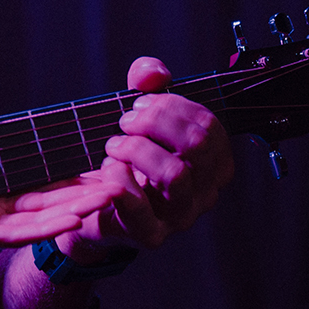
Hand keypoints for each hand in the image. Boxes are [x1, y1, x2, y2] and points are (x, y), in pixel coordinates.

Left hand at [0, 102, 115, 258]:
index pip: (38, 183)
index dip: (70, 176)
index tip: (104, 164)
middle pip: (49, 203)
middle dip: (86, 194)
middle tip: (125, 181)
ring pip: (40, 220)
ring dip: (77, 211)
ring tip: (112, 198)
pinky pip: (14, 233)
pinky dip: (44, 228)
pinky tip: (73, 221)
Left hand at [63, 57, 233, 261]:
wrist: (95, 206)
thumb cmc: (126, 157)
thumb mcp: (139, 114)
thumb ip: (148, 84)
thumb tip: (152, 73)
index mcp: (213, 161)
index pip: (208, 124)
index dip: (171, 105)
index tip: (139, 102)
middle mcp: (205, 190)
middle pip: (196, 144)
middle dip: (154, 122)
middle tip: (125, 122)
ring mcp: (182, 216)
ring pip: (175, 174)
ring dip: (136, 149)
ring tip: (113, 146)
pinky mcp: (151, 235)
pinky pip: (139, 206)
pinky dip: (117, 178)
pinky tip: (106, 169)